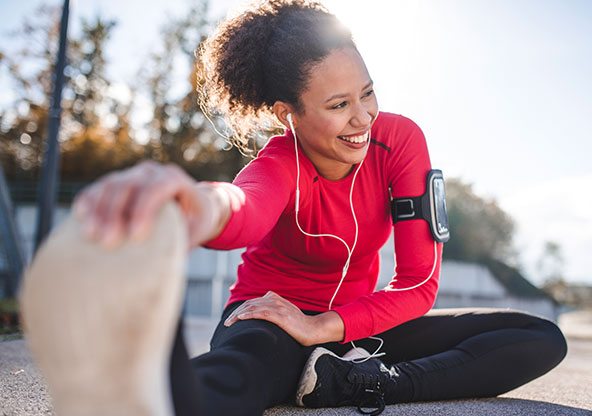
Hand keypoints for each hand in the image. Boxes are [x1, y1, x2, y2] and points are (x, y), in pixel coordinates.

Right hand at [73, 161, 228, 247]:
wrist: (192, 205)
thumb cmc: (195, 221)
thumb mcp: (197, 231)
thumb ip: (183, 240)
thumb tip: (164, 263)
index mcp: (175, 179)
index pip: (157, 188)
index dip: (144, 210)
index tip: (135, 237)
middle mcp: (152, 172)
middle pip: (129, 185)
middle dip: (115, 213)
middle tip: (108, 242)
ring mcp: (133, 174)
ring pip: (110, 184)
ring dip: (98, 209)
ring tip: (91, 235)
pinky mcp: (118, 181)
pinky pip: (99, 187)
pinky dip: (89, 200)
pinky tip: (81, 217)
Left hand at [224, 291, 344, 345]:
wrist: (313, 329)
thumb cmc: (299, 326)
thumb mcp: (284, 315)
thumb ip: (273, 313)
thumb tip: (260, 320)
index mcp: (275, 299)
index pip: (252, 302)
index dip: (240, 309)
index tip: (232, 319)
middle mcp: (275, 300)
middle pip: (250, 303)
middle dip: (236, 312)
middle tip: (227, 323)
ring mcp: (278, 307)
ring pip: (253, 307)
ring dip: (238, 314)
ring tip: (229, 322)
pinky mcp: (281, 315)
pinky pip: (261, 312)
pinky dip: (249, 314)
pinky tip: (241, 318)